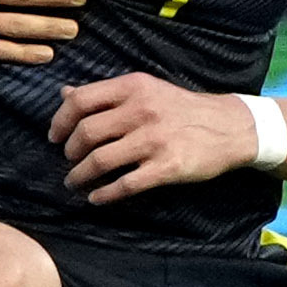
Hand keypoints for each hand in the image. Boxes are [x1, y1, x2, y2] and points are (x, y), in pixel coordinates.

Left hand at [56, 71, 270, 198]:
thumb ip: (106, 94)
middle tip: (69, 161)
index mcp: (134, 87)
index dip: (60, 121)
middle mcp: (142, 111)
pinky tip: (96, 198)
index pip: (80, 101)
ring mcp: (155, 140)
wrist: (232, 127)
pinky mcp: (167, 167)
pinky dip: (104, 195)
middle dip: (70, 152)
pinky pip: (125, 185)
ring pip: (100, 161)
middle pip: (86, 133)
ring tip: (75, 181)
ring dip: (80, 175)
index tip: (54, 137)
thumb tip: (63, 93)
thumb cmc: (183, 109)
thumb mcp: (147, 90)